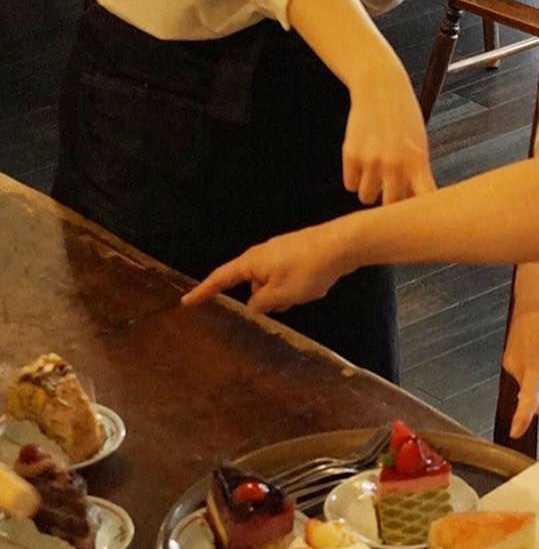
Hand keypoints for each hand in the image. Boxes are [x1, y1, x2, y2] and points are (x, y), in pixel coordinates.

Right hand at [181, 218, 353, 313]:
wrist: (343, 244)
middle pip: (252, 284)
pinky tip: (317, 286)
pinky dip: (300, 286)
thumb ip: (260, 304)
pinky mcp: (300, 253)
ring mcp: (282, 252)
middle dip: (265, 299)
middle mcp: (263, 254)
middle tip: (285, 303)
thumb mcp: (280, 295)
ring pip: (275, 283)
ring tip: (306, 292)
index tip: (186, 301)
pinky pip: (292, 277)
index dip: (203, 291)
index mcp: (252, 262)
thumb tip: (253, 304)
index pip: (220, 278)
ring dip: (286, 294)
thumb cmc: (308, 269)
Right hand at [344, 62, 435, 205]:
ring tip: (376, 172)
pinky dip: (355, 179)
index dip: (420, 213)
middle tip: (391, 190)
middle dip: (390, 202)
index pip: (423, 200)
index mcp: (418, 161)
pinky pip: (350, 185)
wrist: (381, 88)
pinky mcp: (350, 155)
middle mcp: (395, 164)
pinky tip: (363, 162)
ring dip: (371, 190)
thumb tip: (411, 207)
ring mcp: (371, 160)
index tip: (419, 220)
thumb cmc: (404, 118)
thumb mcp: (419, 143)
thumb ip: (417, 173)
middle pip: (390, 206)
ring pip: (367, 197)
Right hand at [502, 267, 538, 437]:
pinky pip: (528, 378)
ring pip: (533, 388)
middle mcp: (517, 366)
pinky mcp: (509, 361)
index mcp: (535, 361)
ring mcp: (511, 364)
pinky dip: (538, 371)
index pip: (529, 393)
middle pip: (537, 399)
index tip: (517, 430)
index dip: (524, 414)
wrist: (537, 295)